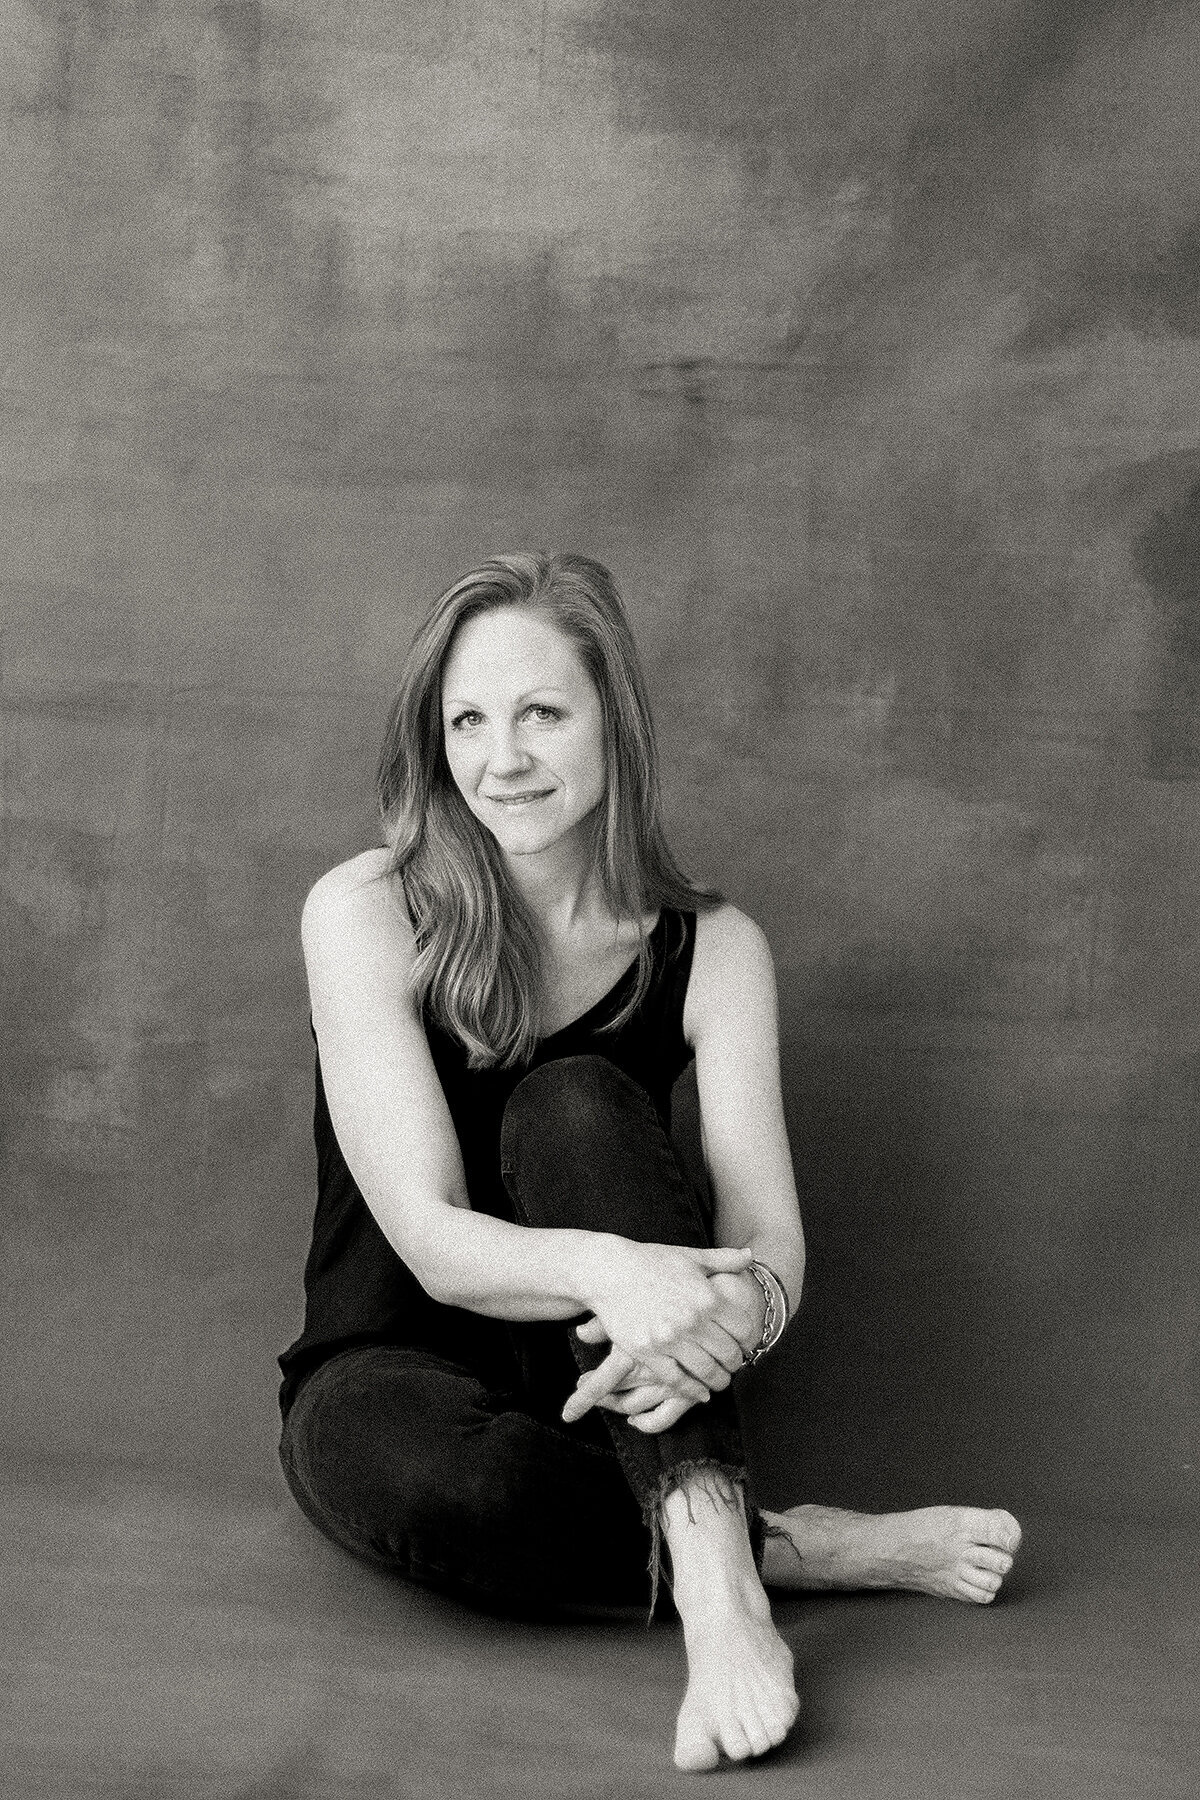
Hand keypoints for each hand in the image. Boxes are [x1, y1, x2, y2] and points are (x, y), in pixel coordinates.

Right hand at [566, 1240, 753, 1422]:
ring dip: (718, 1381)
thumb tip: (750, 1255)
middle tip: (733, 1365)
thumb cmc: (650, 1261)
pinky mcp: (648, 1353)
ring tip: (719, 1381)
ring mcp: (669, 1339)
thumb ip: (723, 1259)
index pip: (743, 1330)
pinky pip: (677, 1380)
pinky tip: (700, 1393)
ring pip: (706, 1372)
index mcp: (708, 1297)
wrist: (608, 1271)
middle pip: (729, 1354)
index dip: (747, 1340)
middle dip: (735, 1363)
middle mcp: (692, 1320)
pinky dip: (692, 1391)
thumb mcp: (690, 1256)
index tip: (744, 1345)